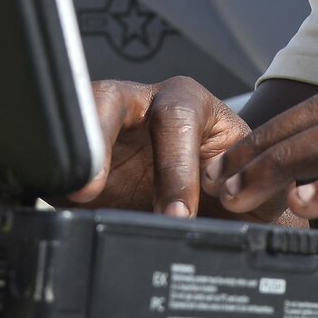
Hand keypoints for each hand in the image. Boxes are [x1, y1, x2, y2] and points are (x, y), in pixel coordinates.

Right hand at [67, 77, 288, 221]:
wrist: (220, 218)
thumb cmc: (243, 193)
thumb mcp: (260, 187)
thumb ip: (250, 187)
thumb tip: (229, 200)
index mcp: (190, 103)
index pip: (175, 117)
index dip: (174, 165)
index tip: (176, 213)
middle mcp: (142, 108)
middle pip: (108, 99)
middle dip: (101, 140)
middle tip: (96, 189)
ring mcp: (104, 134)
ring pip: (76, 121)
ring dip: (74, 156)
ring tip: (75, 193)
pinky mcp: (80, 164)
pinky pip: (58, 162)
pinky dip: (56, 178)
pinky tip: (62, 200)